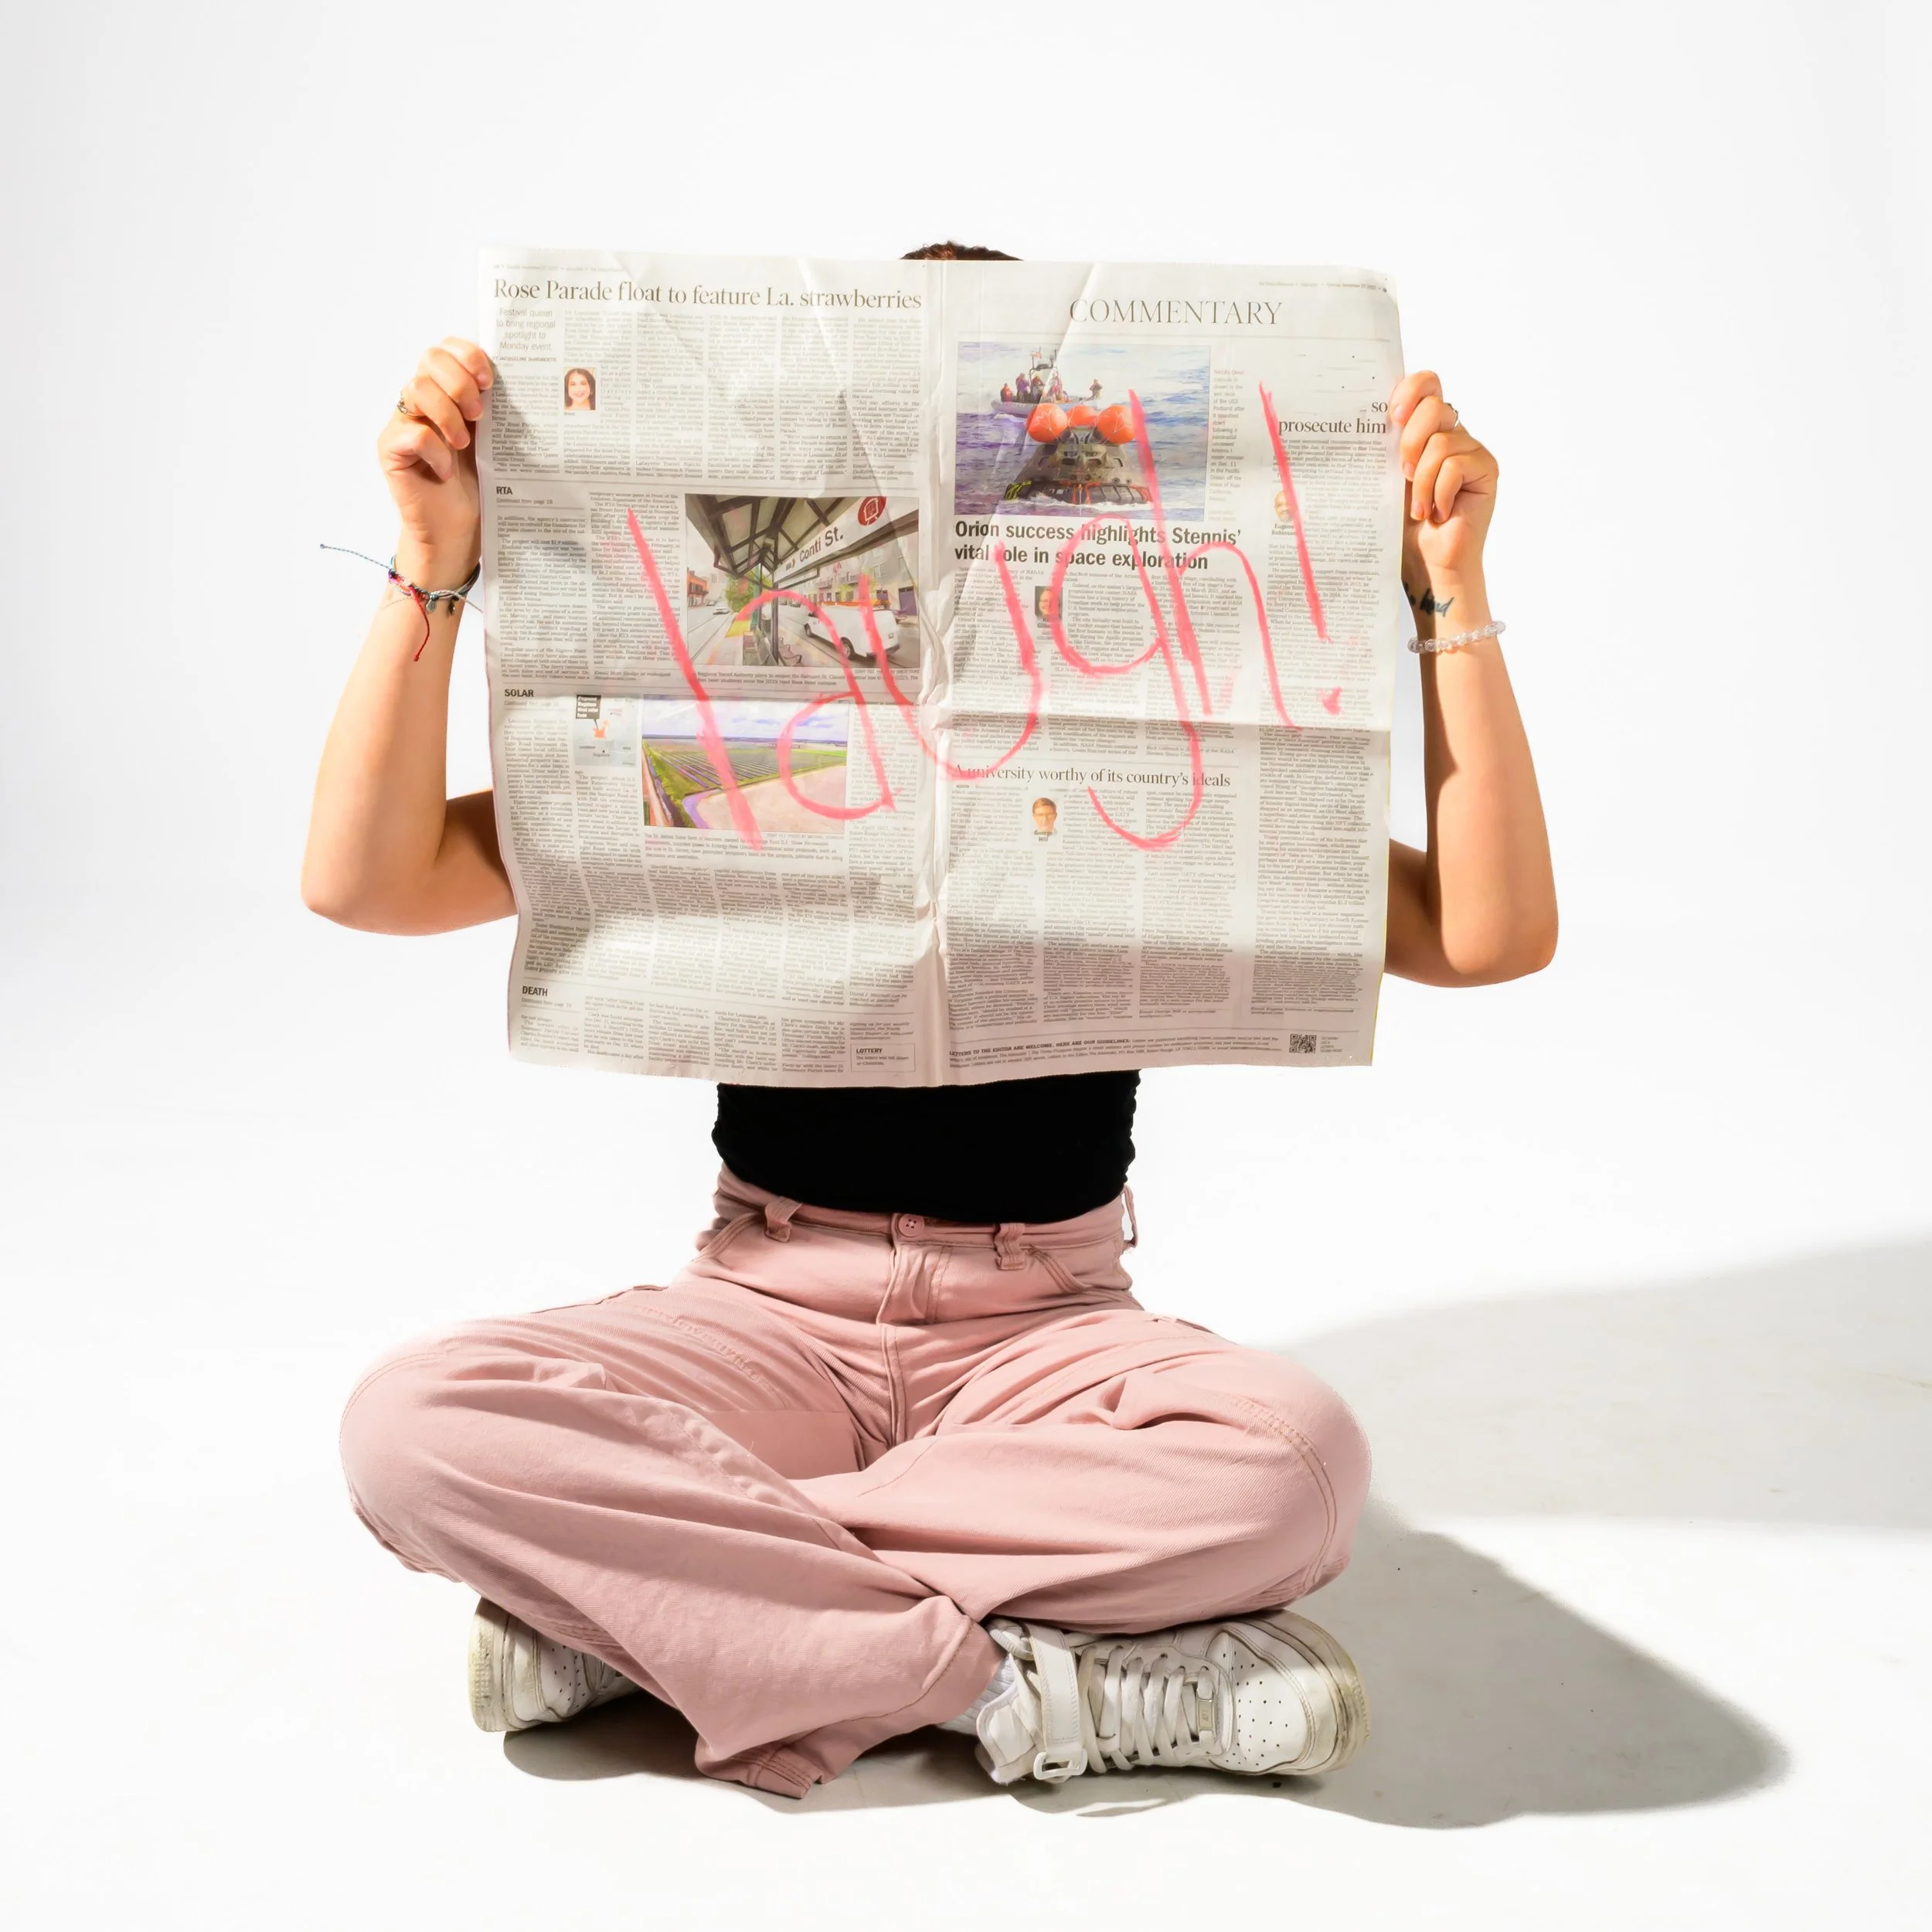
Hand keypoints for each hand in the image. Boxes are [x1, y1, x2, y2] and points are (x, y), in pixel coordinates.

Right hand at [376, 338, 492, 581]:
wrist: (458, 531)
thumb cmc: (478, 486)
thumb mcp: (493, 441)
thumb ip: (494, 408)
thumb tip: (517, 379)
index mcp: (448, 391)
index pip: (447, 349)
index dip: (467, 355)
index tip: (491, 381)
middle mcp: (422, 400)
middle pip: (430, 359)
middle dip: (459, 381)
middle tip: (479, 414)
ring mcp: (403, 421)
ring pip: (417, 388)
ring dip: (448, 415)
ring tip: (463, 445)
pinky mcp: (391, 448)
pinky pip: (411, 431)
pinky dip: (435, 449)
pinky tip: (446, 471)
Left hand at [1391, 370, 1497, 598]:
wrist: (1426, 562)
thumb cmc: (1403, 524)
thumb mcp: (1386, 478)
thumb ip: (1386, 445)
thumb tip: (1361, 417)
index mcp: (1426, 427)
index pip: (1427, 383)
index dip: (1411, 390)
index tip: (1392, 418)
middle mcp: (1452, 432)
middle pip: (1434, 406)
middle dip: (1410, 441)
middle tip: (1402, 474)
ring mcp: (1472, 449)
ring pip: (1441, 443)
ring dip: (1422, 482)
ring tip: (1420, 509)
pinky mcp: (1486, 469)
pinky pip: (1456, 465)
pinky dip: (1439, 493)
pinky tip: (1439, 513)